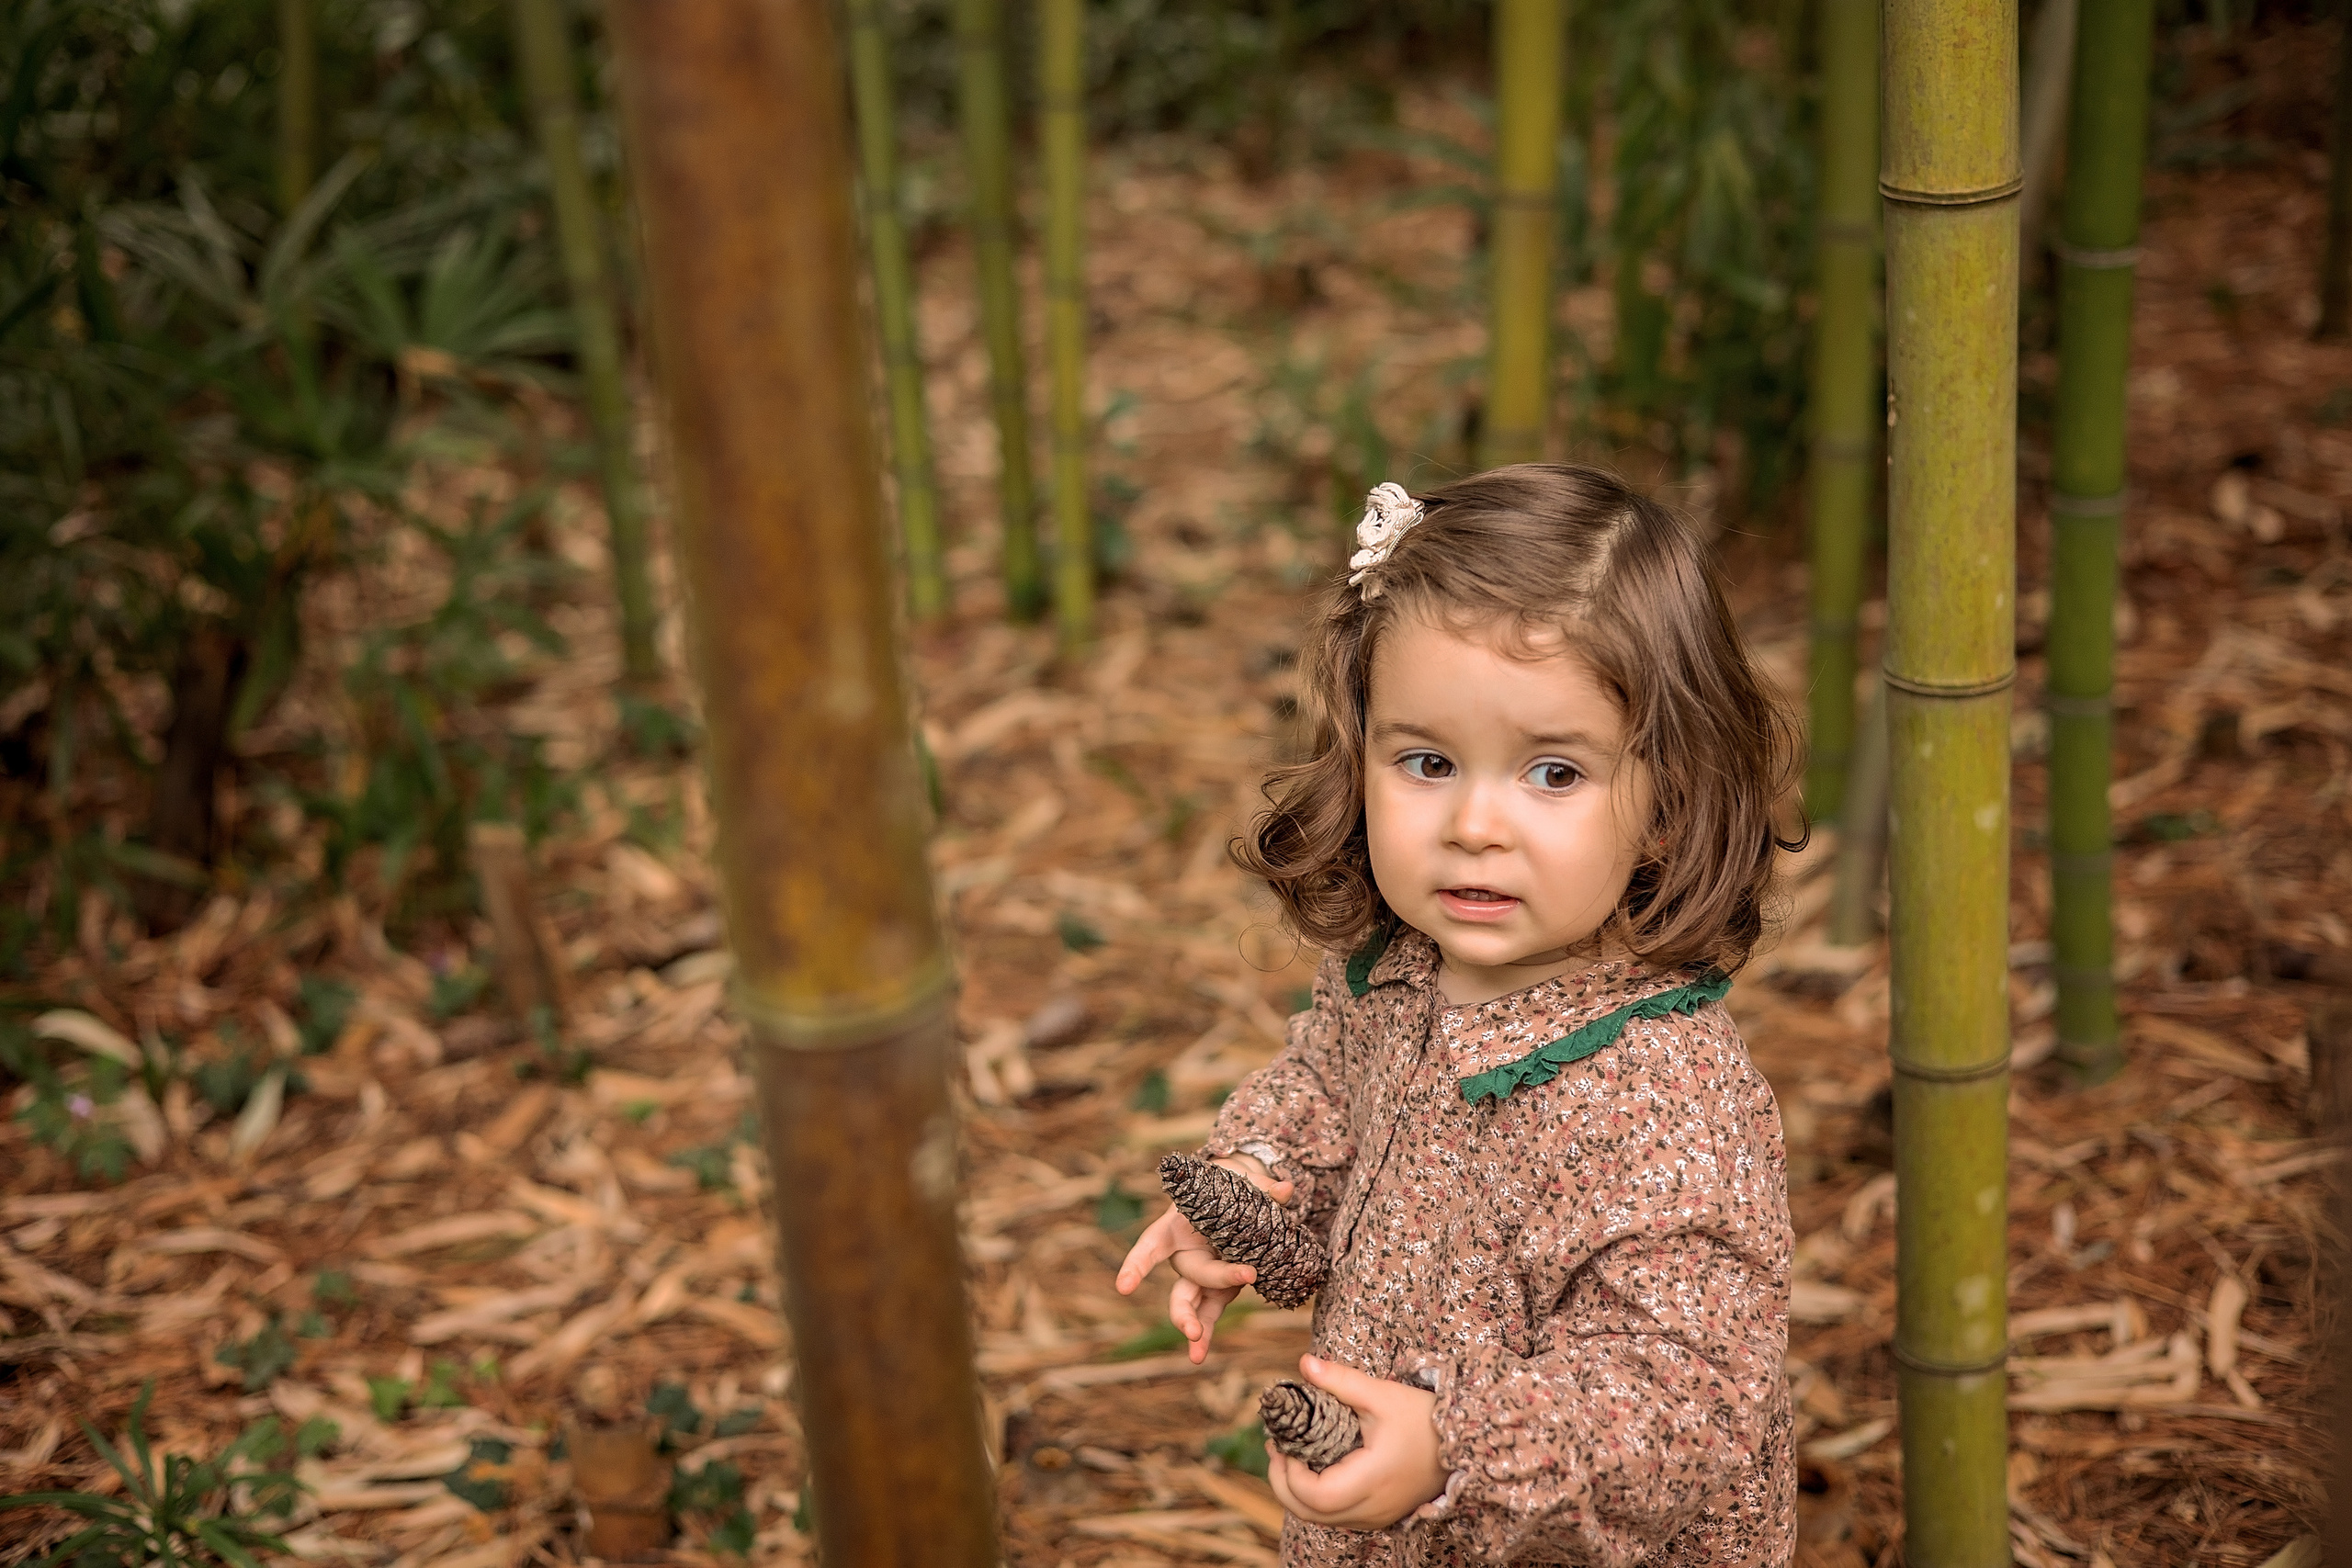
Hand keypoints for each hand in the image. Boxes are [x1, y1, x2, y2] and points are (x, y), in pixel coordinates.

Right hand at [1113, 1155, 1292, 1363]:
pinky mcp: (1217, 1288)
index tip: (1124, 1287)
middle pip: (1185, 1279)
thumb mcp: (1240, 1180)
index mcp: (1178, 1225)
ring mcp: (1201, 1272)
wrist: (1234, 1194)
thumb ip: (1260, 1186)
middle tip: (1196, 1326)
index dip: (1137, 1265)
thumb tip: (1285, 1189)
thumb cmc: (1228, 1185)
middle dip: (1188, 1305)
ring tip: (1195, 1353)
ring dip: (1193, 1326)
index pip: (1153, 1244)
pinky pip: (1210, 1311)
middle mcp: (1185, 1253)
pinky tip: (1199, 1354)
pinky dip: (1207, 1333)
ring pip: (1189, 1302)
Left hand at [1266, 1355, 1447, 1531]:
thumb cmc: (1424, 1418)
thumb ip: (1342, 1381)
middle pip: (1310, 1514)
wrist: (1465, 1443)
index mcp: (1372, 1480)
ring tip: (1288, 1457)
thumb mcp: (1382, 1395)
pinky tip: (1313, 1470)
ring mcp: (1376, 1516)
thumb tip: (1305, 1363)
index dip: (1289, 1473)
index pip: (1315, 1495)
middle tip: (1276, 1449)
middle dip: (1283, 1484)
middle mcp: (1373, 1508)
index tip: (1283, 1442)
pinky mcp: (1380, 1515)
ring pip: (1322, 1520)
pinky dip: (1317, 1500)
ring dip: (1297, 1494)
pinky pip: (1337, 1517)